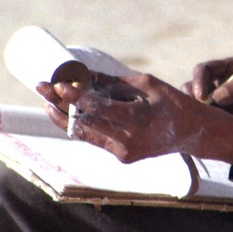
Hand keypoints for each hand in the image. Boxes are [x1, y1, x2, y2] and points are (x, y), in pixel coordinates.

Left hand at [37, 71, 232, 166]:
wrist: (191, 132)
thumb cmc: (171, 102)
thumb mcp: (146, 83)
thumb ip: (113, 82)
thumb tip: (84, 75)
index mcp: (137, 120)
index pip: (97, 109)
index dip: (74, 96)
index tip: (57, 84)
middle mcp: (127, 140)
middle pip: (83, 122)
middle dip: (59, 104)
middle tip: (41, 87)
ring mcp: (123, 152)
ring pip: (84, 133)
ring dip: (63, 116)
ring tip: (46, 98)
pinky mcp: (121, 157)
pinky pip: (94, 139)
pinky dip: (79, 124)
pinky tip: (65, 111)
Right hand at [182, 57, 232, 127]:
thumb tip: (217, 94)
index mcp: (230, 69)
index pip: (205, 69)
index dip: (199, 80)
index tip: (201, 97)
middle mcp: (219, 82)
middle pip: (192, 84)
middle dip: (190, 97)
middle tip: (197, 113)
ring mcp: (215, 101)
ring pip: (191, 102)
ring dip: (191, 111)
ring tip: (200, 123)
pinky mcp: (214, 117)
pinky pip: (198, 118)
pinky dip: (195, 123)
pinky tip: (201, 131)